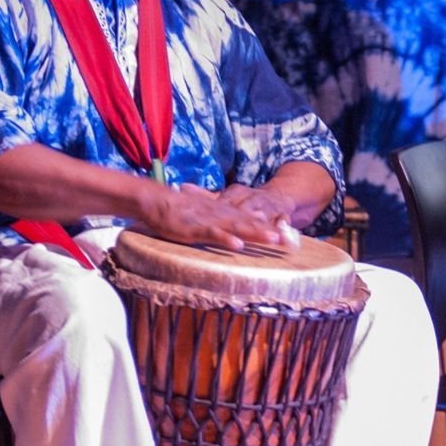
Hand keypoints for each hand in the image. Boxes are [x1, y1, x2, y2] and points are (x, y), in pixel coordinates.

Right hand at [141, 183, 288, 249]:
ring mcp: (209, 220)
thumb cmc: (179, 212)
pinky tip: (238, 244)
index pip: (250, 219)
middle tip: (289, 241)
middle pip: (250, 223)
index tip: (287, 235)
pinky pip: (213, 233)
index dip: (269, 227)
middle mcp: (221, 214)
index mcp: (224, 212)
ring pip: (237, 226)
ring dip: (255, 232)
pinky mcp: (196, 227)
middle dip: (269, 231)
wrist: (156, 201)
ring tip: (272, 240)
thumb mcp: (205, 216)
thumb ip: (222, 223)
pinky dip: (226, 238)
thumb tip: (239, 232)